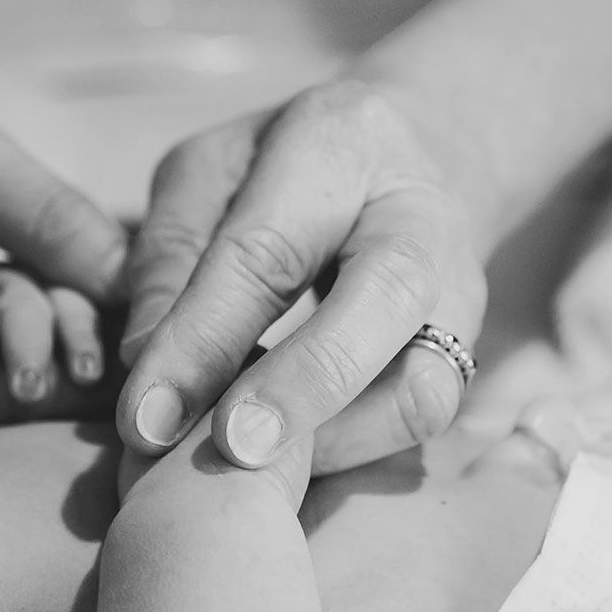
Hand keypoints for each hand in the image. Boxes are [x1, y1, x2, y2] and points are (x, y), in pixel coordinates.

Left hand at [116, 80, 486, 474]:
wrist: (408, 164)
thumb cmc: (284, 168)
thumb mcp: (207, 173)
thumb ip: (170, 255)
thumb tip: (143, 363)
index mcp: (341, 144)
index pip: (268, 249)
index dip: (202, 339)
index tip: (144, 417)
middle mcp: (425, 217)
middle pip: (385, 303)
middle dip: (302, 387)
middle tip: (227, 451)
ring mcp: (463, 292)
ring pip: (423, 386)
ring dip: (332, 441)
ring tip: (248, 468)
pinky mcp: (469, 356)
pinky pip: (419, 423)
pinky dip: (350, 452)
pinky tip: (286, 461)